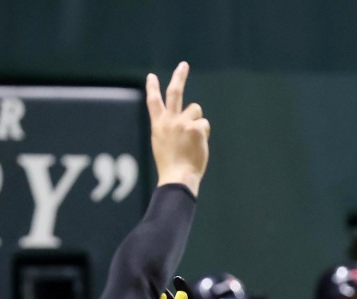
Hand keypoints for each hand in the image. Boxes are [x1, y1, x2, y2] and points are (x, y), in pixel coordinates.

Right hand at [146, 61, 208, 196]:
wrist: (177, 176)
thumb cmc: (171, 165)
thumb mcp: (162, 144)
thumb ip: (169, 129)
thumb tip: (184, 120)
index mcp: (158, 125)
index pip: (153, 101)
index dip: (152, 87)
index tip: (151, 76)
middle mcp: (169, 120)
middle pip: (174, 93)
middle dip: (179, 77)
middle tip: (184, 65)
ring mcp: (182, 122)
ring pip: (196, 110)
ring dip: (197, 121)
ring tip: (192, 140)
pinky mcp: (195, 128)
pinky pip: (204, 124)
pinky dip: (204, 134)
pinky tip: (198, 145)